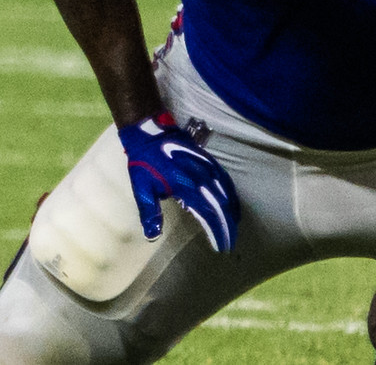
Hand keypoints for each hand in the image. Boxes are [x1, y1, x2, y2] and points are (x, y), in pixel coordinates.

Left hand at [117, 113, 238, 251]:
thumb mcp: (141, 188)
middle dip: (228, 226)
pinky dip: (231, 195)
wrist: (148, 130)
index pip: (209, 214)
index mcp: (186, 186)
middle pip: (222, 206)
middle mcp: (201, 177)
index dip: (217, 231)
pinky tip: (232, 204)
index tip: (222, 246)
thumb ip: (150, 212)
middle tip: (230, 242)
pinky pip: (225, 180)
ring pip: (227, 193)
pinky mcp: (208, 160)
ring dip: (232, 212)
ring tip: (234, 228)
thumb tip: (152, 236)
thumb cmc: (144, 161)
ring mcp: (207, 167)